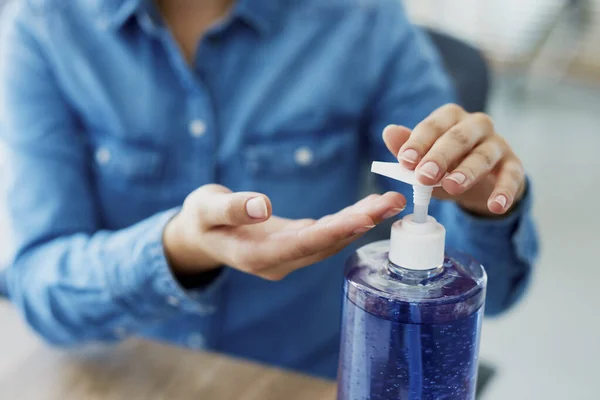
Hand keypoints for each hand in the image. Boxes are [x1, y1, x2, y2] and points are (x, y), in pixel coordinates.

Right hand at [163, 184, 405, 280]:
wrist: (200, 236)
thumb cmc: (199, 220)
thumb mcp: (204, 209)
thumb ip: (231, 209)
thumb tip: (262, 206)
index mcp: (257, 256)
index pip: (303, 244)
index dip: (336, 231)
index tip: (366, 216)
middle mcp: (279, 262)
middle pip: (326, 244)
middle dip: (360, 222)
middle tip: (394, 202)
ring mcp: (288, 256)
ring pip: (330, 241)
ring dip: (361, 221)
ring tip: (390, 201)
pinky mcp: (294, 245)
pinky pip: (325, 234)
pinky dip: (348, 220)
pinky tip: (369, 208)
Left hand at [383, 104, 525, 216]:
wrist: (478, 183)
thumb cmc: (445, 165)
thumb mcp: (423, 159)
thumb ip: (406, 148)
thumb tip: (388, 132)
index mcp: (450, 118)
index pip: (434, 125)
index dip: (418, 142)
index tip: (404, 161)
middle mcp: (476, 125)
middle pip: (459, 137)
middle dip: (440, 157)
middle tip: (424, 176)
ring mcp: (498, 144)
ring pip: (484, 155)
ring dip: (468, 171)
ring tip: (453, 187)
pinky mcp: (514, 165)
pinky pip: (512, 176)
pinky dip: (504, 191)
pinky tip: (496, 206)